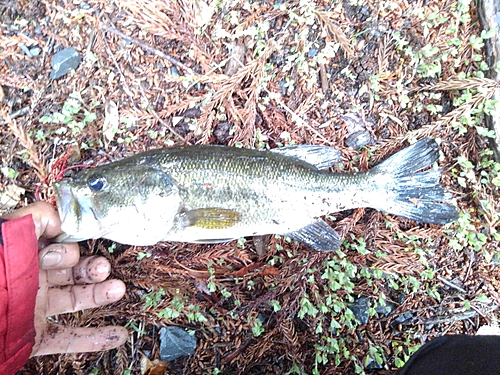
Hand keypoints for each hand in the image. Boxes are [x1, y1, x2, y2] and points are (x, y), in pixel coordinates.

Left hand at [2, 202, 127, 355]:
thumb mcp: (6, 236)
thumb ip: (34, 220)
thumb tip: (61, 220)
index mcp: (24, 258)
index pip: (56, 246)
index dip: (68, 247)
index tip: (69, 251)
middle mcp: (32, 282)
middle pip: (71, 271)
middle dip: (92, 267)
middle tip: (102, 268)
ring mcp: (35, 311)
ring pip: (75, 300)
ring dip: (100, 294)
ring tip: (117, 290)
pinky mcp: (37, 337)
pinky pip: (69, 338)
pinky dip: (94, 339)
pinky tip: (117, 335)